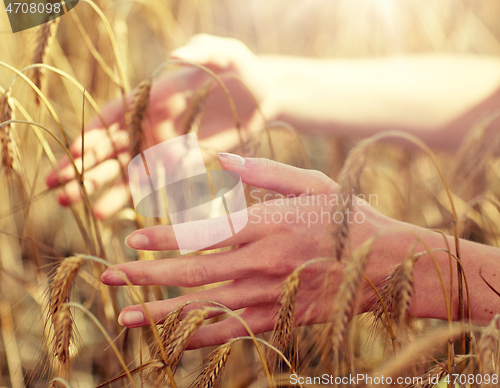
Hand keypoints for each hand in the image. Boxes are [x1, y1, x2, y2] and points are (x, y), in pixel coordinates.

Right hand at [46, 35, 272, 218]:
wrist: (264, 96)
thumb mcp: (225, 53)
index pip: (114, 115)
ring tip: (71, 204)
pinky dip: (132, 197)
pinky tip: (108, 213)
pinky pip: (154, 182)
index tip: (74, 153)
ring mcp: (163, 145)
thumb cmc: (242, 69)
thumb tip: (174, 55)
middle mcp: (151, 122)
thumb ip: (202, 50)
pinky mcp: (181, 161)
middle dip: (82, 167)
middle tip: (57, 188)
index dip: (92, 133)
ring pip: (125, 169)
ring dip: (99, 187)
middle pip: (110, 147)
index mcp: (153, 95)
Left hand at [101, 154, 390, 347]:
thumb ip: (265, 172)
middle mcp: (262, 261)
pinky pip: (233, 331)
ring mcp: (270, 295)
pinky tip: (172, 341)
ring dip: (162, 312)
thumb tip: (223, 160)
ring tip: (126, 317)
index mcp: (268, 223)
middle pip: (193, 271)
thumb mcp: (311, 184)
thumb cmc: (349, 219)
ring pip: (205, 306)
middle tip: (110, 277)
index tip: (131, 238)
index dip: (163, 236)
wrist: (389, 265)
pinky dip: (200, 336)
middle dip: (146, 275)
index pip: (203, 232)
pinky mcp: (280, 318)